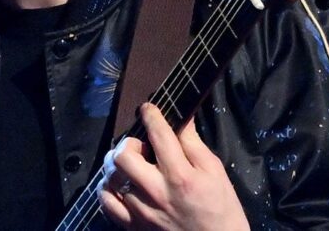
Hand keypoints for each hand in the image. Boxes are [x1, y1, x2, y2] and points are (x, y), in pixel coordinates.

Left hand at [97, 103, 249, 230]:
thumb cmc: (221, 209)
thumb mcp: (215, 171)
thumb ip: (193, 144)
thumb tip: (182, 118)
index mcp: (180, 175)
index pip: (158, 135)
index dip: (151, 115)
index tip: (148, 108)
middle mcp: (156, 193)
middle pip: (123, 156)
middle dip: (129, 143)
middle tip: (141, 146)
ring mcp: (142, 212)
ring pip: (112, 178)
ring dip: (118, 166)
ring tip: (131, 166)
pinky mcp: (133, 227)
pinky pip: (107, 203)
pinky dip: (108, 189)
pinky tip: (119, 184)